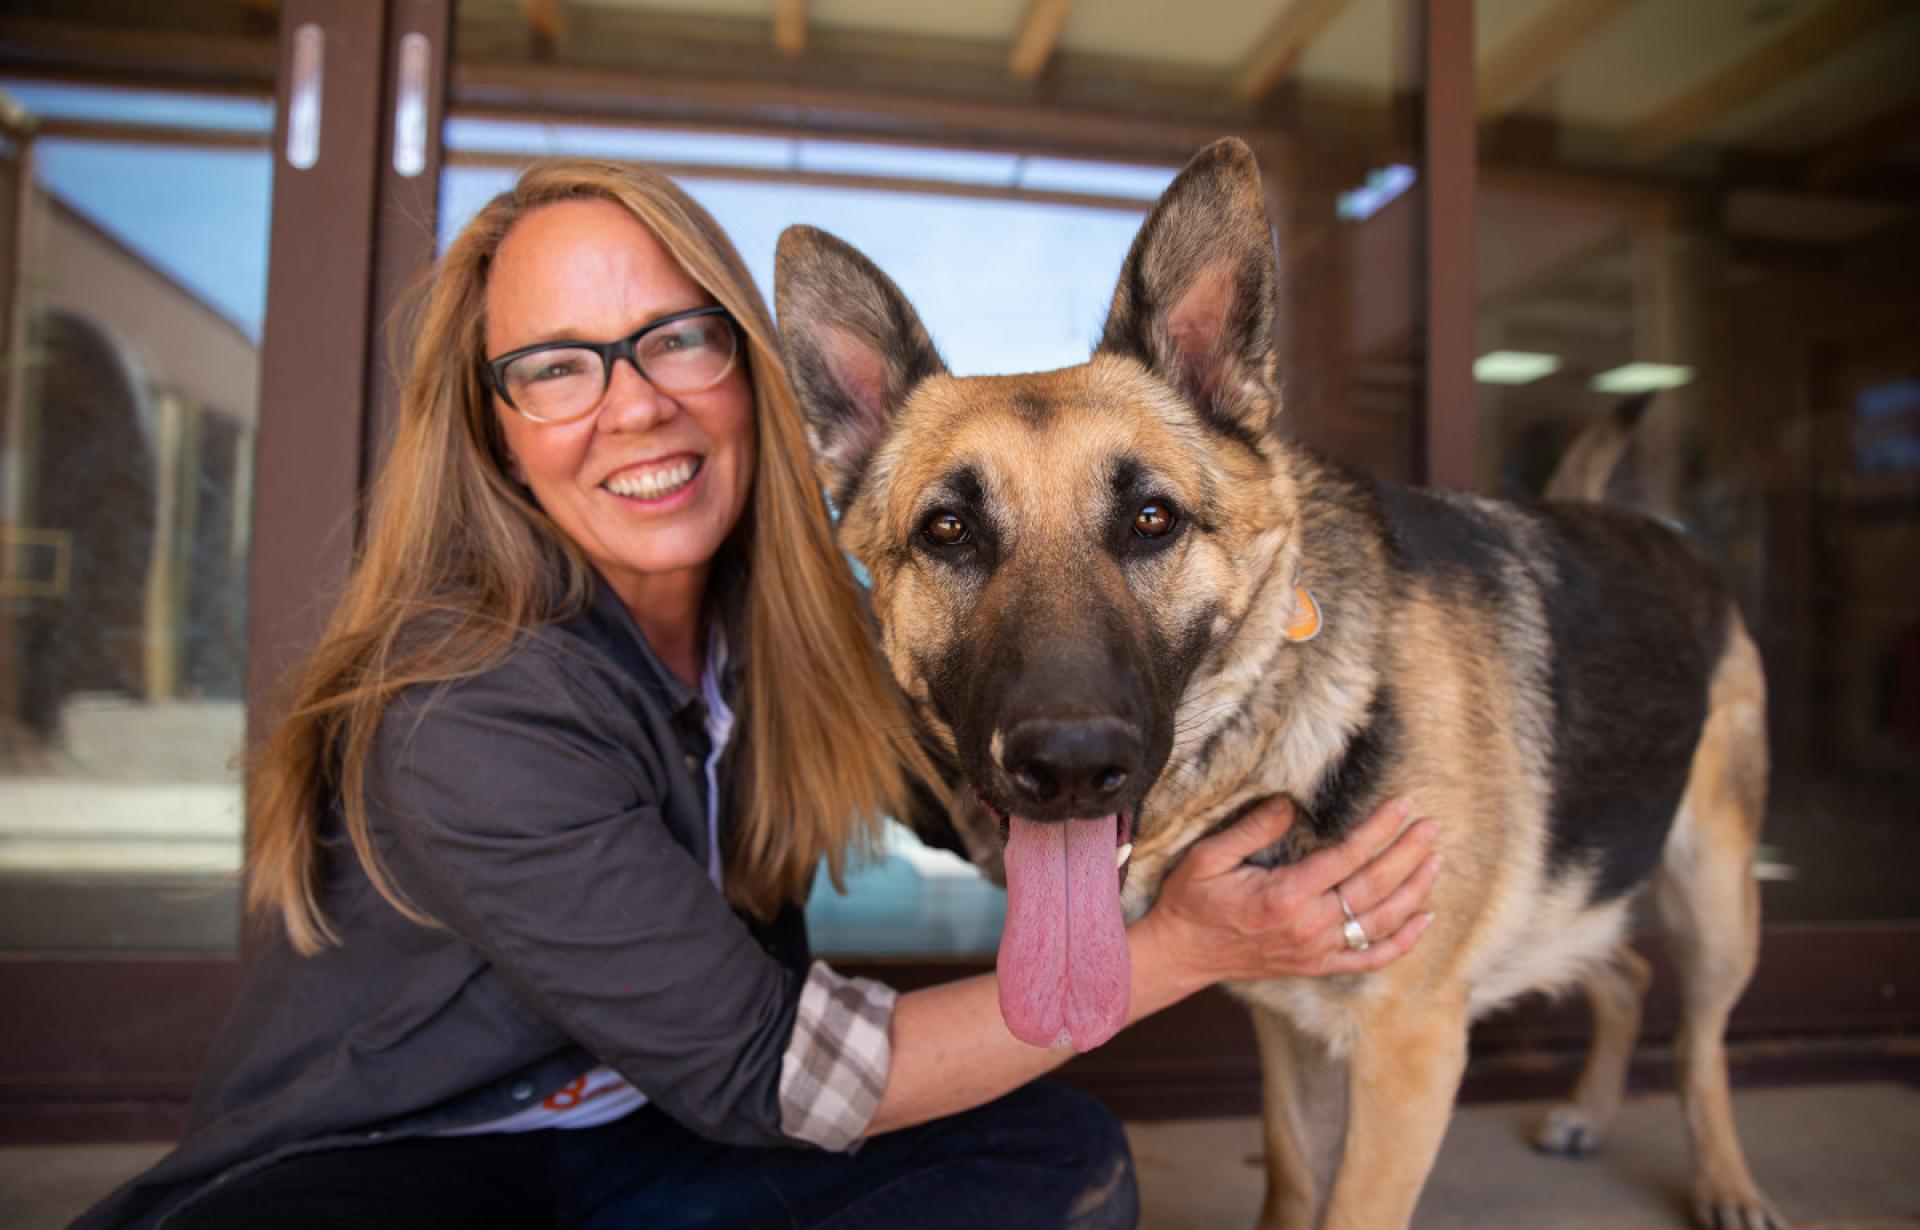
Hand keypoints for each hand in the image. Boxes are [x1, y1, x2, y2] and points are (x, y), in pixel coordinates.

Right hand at [1139, 795, 1439, 990]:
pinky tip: (1424, 919)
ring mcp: (1316, 950)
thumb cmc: (1192, 901)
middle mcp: (1308, 926)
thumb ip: (1251, 829)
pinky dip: (1402, 942)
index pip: (1347, 857)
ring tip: (1436, 861)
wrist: (1182, 954)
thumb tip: (1287, 802)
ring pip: (1380, 922)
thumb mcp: (1208, 857)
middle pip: (1374, 887)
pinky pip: (1369, 959)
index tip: (1403, 805)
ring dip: (1414, 891)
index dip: (1380, 829)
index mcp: (1285, 895)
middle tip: (1433, 826)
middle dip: (1408, 853)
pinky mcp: (1316, 966)